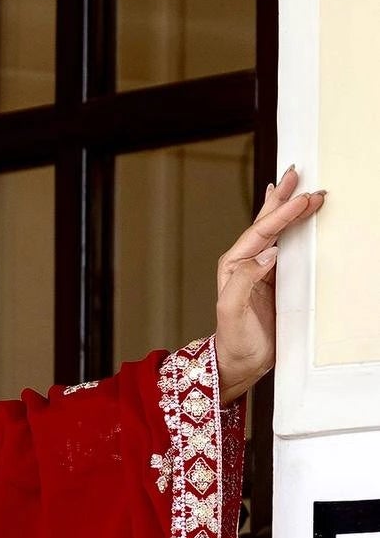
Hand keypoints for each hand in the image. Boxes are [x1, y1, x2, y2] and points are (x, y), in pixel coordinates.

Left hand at [214, 165, 325, 401]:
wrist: (239, 362)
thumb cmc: (235, 340)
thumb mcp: (233, 310)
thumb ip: (246, 279)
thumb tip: (269, 252)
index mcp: (234, 265)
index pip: (262, 232)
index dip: (283, 214)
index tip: (304, 199)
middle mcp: (245, 263)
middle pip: (266, 223)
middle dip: (283, 199)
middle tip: (298, 175)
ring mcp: (259, 269)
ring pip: (275, 230)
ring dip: (287, 208)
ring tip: (296, 185)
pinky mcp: (272, 279)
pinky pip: (283, 245)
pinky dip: (289, 228)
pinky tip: (289, 217)